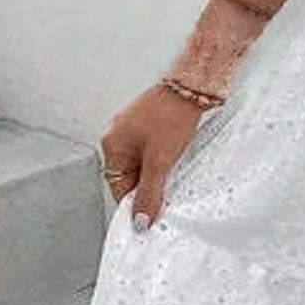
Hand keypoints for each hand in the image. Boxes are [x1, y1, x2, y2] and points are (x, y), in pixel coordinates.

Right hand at [99, 83, 206, 229]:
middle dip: (149, 185)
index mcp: (112, 145)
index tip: (150, 215)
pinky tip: (178, 156)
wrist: (193, 85)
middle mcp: (117, 135)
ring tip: (175, 169)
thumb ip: (149, 192)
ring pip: (143, 163)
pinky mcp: (149, 123)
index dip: (135, 202)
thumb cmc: (173, 114)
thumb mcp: (160, 161)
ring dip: (158, 172)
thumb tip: (140, 220)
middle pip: (130, 175)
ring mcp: (133, 127)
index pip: (118, 187)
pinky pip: (152, 149)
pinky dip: (164, 157)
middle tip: (168, 191)